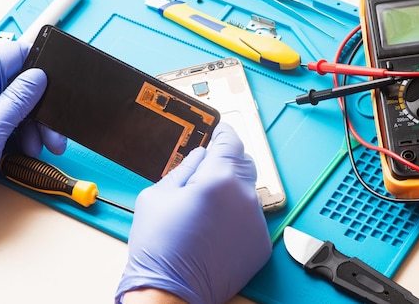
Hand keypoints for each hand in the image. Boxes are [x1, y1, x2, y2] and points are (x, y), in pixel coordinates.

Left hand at [0, 41, 65, 216]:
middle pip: (19, 84)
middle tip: (54, 129)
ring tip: (41, 147)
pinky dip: (22, 134)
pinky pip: (8, 120)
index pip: (12, 55)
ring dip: (34, 125)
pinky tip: (27, 148)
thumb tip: (39, 77)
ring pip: (17, 105)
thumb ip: (18, 100)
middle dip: (40, 106)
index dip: (39, 63)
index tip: (59, 78)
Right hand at [116, 122, 271, 303]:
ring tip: (206, 211)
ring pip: (248, 192)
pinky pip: (252, 218)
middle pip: (244, 163)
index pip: (231, 141)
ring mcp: (256, 222)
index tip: (220, 132)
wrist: (170, 292)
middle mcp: (244, 197)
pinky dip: (238, 217)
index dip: (224, 133)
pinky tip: (216, 231)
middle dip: (227, 163)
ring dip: (232, 192)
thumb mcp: (158, 195)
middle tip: (205, 176)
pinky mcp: (260, 244)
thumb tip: (200, 156)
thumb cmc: (159, 247)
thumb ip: (185, 168)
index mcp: (218, 179)